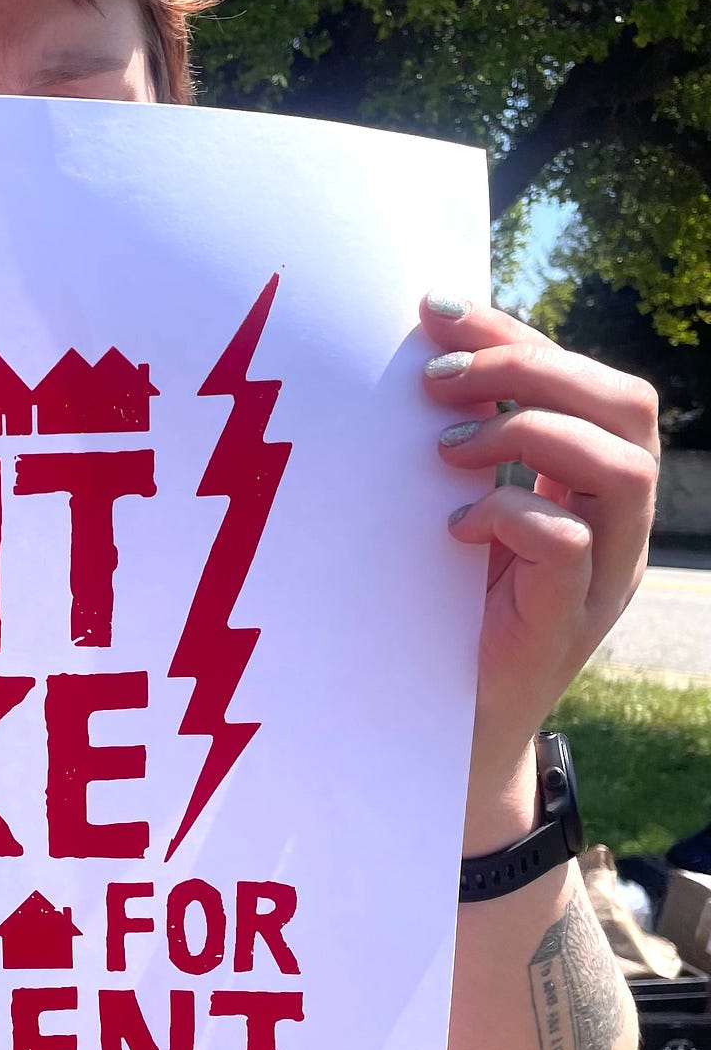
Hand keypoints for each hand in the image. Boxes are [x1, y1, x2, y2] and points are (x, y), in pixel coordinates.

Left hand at [421, 293, 657, 845]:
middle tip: (434, 380)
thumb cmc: (445, 617)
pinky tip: (452, 525)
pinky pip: (568, 544)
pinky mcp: (565, 626)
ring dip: (528, 435)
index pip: (592, 382)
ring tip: (442, 449)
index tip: (438, 312)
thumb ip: (465, 451)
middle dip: (529, 370)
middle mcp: (618, 527)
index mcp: (596, 488)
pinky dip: (509, 514)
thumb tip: (423, 359)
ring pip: (619, 467)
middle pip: (626, 406)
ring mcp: (604, 579)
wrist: (449, 737)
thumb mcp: (459, 517)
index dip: (522, 335)